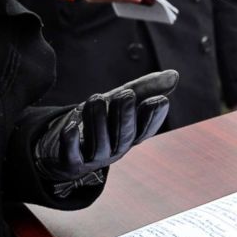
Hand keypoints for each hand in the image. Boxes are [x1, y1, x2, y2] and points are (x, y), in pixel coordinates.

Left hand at [35, 70, 177, 192]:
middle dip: (126, 116)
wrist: (61, 143)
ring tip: (95, 98)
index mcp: (129, 136)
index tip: (160, 100)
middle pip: (124, 136)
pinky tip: (71, 127)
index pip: (146, 130)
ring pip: (99, 143)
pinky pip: (72, 155)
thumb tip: (175, 74)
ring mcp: (93, 159)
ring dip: (98, 120)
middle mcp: (115, 150)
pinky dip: (71, 141)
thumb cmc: (98, 120)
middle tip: (126, 94)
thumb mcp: (118, 101)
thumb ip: (144, 89)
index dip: (153, 117)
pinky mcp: (70, 162)